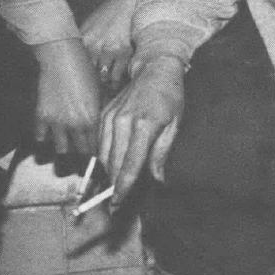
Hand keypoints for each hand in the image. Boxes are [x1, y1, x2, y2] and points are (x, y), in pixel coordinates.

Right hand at [33, 37, 102, 154]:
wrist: (63, 60)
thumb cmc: (86, 72)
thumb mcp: (101, 92)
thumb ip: (102, 111)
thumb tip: (106, 125)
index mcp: (93, 119)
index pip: (96, 146)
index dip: (97, 153)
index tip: (98, 157)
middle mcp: (75, 125)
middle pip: (80, 151)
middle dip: (83, 154)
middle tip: (84, 155)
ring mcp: (56, 123)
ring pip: (60, 149)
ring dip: (64, 148)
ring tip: (68, 146)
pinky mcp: (40, 117)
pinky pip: (40, 138)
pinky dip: (45, 138)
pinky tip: (50, 134)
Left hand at [81, 0, 136, 89]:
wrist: (128, 1)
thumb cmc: (107, 14)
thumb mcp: (87, 26)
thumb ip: (81, 44)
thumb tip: (72, 62)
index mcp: (82, 40)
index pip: (73, 66)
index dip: (73, 80)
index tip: (73, 90)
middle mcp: (93, 46)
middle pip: (86, 74)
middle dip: (86, 85)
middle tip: (85, 97)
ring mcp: (109, 49)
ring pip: (101, 77)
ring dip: (101, 86)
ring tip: (101, 94)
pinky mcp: (124, 51)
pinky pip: (116, 75)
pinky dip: (115, 83)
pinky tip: (113, 86)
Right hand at [99, 56, 184, 203]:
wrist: (155, 70)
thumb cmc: (170, 97)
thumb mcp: (174, 124)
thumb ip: (162, 153)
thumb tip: (157, 179)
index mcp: (144, 126)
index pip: (130, 164)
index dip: (123, 187)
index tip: (119, 203)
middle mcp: (123, 123)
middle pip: (113, 164)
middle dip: (113, 186)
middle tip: (116, 204)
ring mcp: (110, 118)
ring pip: (103, 156)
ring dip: (107, 173)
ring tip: (113, 188)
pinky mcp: (103, 115)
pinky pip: (99, 143)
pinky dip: (104, 157)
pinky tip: (111, 166)